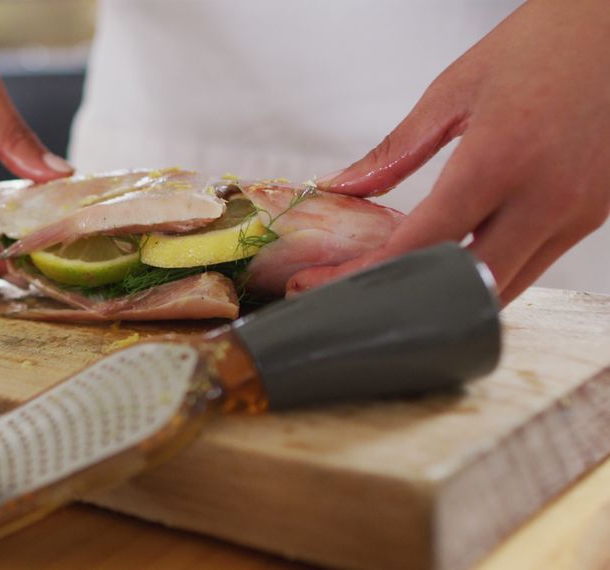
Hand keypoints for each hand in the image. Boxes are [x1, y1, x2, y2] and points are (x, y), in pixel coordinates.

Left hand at [290, 0, 609, 304]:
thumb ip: (396, 150)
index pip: (423, 244)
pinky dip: (485, 273)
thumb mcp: (455, 90)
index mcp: (502, 160)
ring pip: (502, 288)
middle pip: (462, 288)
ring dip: (447, 295)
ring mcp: (579, 214)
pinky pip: (532, 266)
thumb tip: (342, 187)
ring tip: (397, 280)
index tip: (325, 283)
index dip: (369, 274)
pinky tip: (450, 259)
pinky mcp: (596, 217)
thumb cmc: (547, 42)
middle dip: (402, 300)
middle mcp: (546, 198)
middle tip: (355, 293)